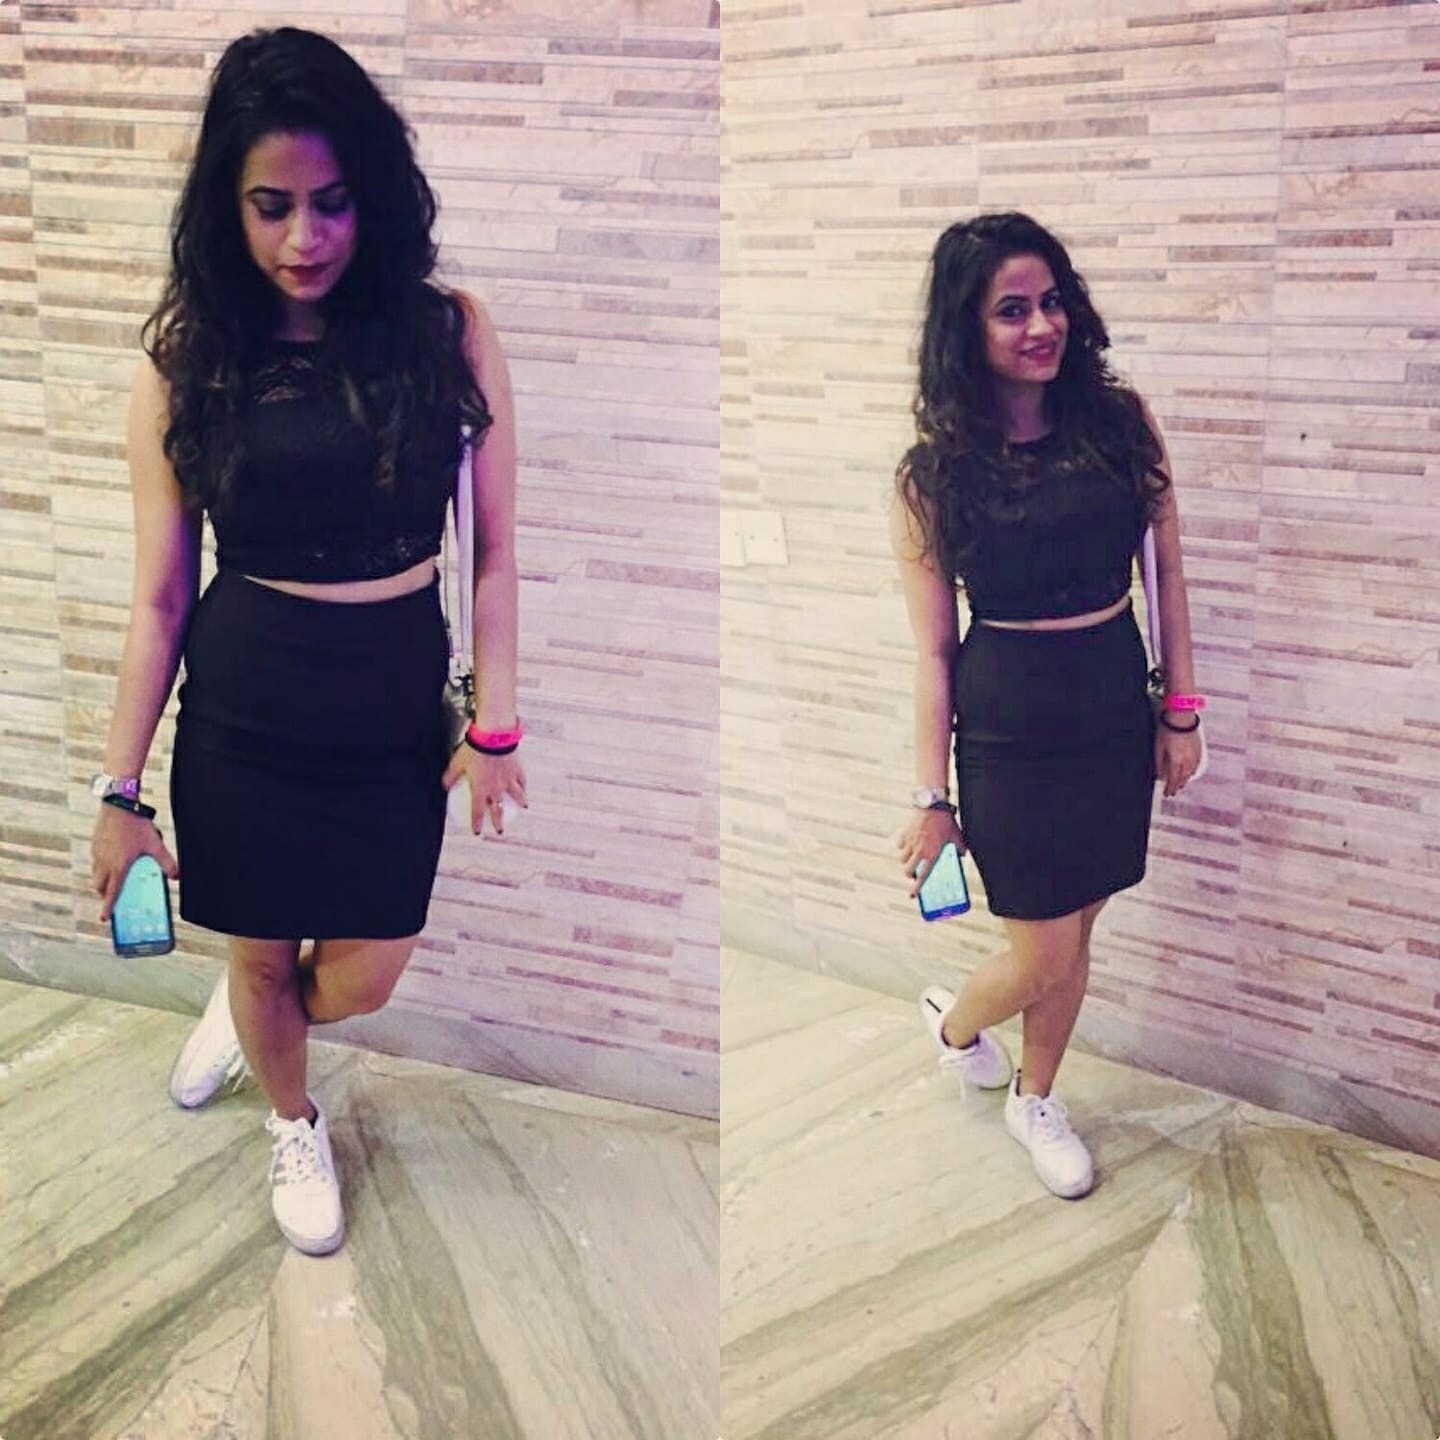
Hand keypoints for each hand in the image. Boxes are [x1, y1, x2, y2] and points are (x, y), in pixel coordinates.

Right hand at [91, 805, 178, 923]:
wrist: (118, 804)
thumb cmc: (136, 824)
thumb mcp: (155, 844)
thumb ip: (167, 862)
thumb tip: (176, 876)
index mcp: (118, 866)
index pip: (112, 892)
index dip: (108, 907)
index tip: (104, 918)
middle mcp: (104, 862)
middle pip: (100, 887)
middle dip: (105, 894)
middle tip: (112, 897)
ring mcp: (97, 853)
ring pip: (96, 874)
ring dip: (103, 881)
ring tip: (115, 879)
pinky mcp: (95, 844)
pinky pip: (96, 862)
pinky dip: (102, 867)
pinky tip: (113, 859)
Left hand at [442, 744, 527, 835]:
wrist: (493, 737)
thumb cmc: (473, 750)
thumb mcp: (457, 763)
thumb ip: (450, 776)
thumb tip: (444, 786)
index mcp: (481, 789)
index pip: (477, 811)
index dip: (476, 823)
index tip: (477, 832)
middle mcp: (496, 788)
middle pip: (498, 810)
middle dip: (498, 822)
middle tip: (499, 830)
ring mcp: (509, 780)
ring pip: (516, 796)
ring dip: (519, 803)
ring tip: (523, 807)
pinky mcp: (517, 769)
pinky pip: (522, 780)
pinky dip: (524, 785)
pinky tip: (525, 786)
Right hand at [895, 805, 964, 898]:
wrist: (931, 804)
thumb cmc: (945, 821)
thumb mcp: (956, 836)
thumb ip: (960, 848)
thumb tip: (962, 855)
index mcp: (932, 854)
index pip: (923, 877)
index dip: (917, 888)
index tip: (912, 895)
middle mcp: (919, 851)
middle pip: (907, 871)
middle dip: (909, 875)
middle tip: (913, 874)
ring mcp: (910, 843)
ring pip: (902, 859)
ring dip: (906, 861)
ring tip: (912, 858)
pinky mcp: (904, 834)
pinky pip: (900, 846)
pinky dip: (903, 847)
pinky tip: (909, 843)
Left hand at [1155, 721, 1201, 797]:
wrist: (1182, 716)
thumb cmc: (1168, 729)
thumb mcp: (1158, 747)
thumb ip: (1158, 763)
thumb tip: (1158, 776)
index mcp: (1176, 760)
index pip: (1173, 780)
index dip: (1170, 788)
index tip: (1167, 794)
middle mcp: (1187, 760)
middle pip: (1183, 778)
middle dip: (1177, 786)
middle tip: (1173, 792)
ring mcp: (1195, 754)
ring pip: (1190, 773)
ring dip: (1185, 780)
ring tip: (1181, 785)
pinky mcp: (1199, 749)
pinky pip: (1196, 765)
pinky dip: (1192, 771)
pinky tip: (1190, 773)